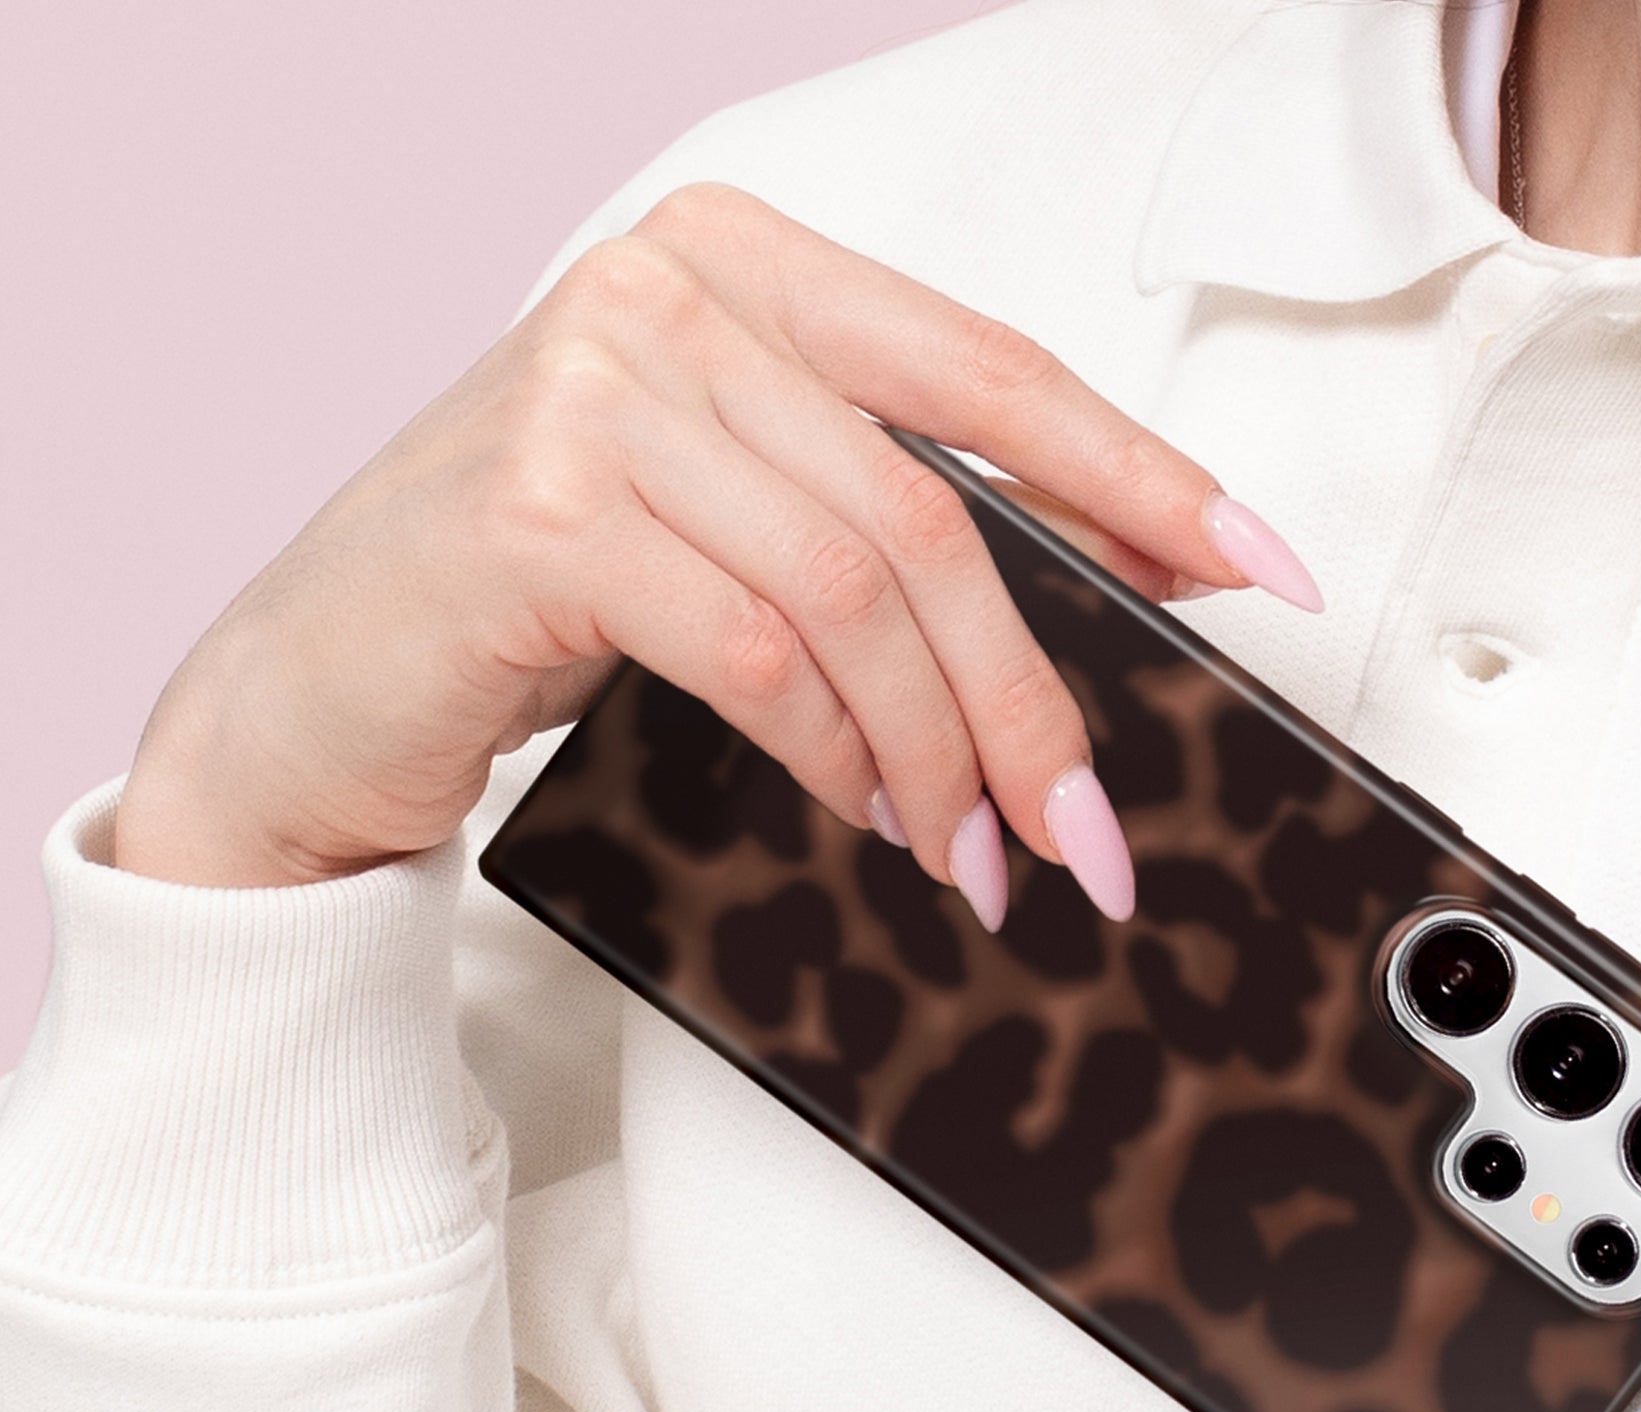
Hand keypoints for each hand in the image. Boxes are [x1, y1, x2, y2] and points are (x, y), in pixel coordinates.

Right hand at [113, 182, 1320, 926]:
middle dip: (1033, 693)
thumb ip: (896, 523)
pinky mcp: (538, 511)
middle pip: (935, 512)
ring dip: (939, 750)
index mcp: (744, 269)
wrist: (322, 682)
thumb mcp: (739, 527)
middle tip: (1086, 824)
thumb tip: (1121, 579)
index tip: (1260, 568)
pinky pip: (760, 652)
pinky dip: (837, 753)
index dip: (1144, 479)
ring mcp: (594, 389)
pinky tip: (864, 814)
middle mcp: (669, 297)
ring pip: (859, 589)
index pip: (993, 373)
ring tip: (970, 853)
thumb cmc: (542, 601)